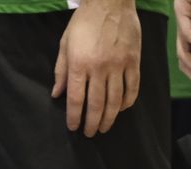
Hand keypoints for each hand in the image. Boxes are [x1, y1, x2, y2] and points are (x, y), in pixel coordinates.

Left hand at [52, 0, 141, 135]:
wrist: (109, 1)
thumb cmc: (84, 21)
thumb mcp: (65, 43)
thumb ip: (61, 70)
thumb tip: (57, 94)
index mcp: (79, 63)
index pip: (76, 99)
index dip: (74, 117)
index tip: (73, 127)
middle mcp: (99, 68)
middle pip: (97, 104)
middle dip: (92, 123)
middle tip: (90, 133)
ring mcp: (118, 65)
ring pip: (115, 101)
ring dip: (109, 118)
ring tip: (104, 127)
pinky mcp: (133, 61)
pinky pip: (132, 88)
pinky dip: (127, 102)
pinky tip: (122, 109)